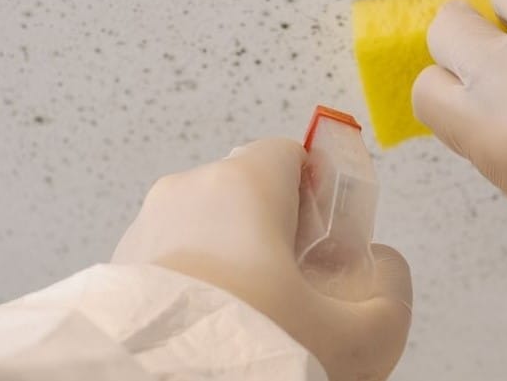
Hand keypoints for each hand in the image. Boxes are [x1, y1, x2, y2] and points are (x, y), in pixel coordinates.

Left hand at [112, 138, 411, 380]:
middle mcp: (188, 193)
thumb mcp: (356, 338)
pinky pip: (171, 261)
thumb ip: (390, 297)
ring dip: (233, 263)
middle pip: (249, 193)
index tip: (327, 238)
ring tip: (252, 319)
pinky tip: (212, 331)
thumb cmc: (247, 352)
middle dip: (276, 235)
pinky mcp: (116, 268)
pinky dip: (195, 285)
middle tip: (296, 290)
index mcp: (244, 186)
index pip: (290, 153)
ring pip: (208, 228)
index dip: (318, 193)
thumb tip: (388, 275)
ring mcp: (144, 228)